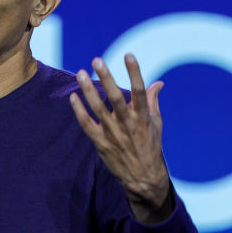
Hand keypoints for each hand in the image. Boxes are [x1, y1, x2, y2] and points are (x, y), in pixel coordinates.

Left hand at [69, 54, 173, 223]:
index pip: (139, 91)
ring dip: (89, 91)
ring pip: (98, 109)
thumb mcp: (156, 124)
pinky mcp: (101, 144)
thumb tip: (158, 83)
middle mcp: (128, 124)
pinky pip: (87, 125)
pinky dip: (79, 111)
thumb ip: (152, 102)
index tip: (128, 55)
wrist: (143, 177)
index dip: (134, 72)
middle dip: (107, 78)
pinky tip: (73, 96)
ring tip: (81, 73)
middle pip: (115, 98)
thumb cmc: (150, 147)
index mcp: (143, 117)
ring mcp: (114, 134)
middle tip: (97, 60)